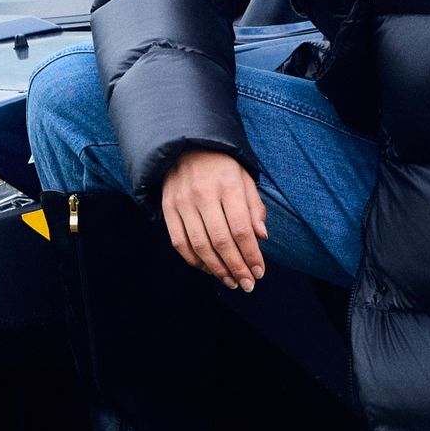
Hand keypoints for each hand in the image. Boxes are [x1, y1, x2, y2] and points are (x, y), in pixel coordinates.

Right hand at [159, 149, 267, 290]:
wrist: (187, 146)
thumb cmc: (223, 166)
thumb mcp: (245, 179)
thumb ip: (254, 208)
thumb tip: (261, 237)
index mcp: (229, 186)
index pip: (241, 229)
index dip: (251, 255)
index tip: (260, 272)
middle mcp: (204, 194)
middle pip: (221, 241)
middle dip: (236, 268)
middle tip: (247, 285)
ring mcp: (183, 202)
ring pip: (200, 245)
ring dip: (217, 269)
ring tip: (231, 281)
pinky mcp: (168, 208)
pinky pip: (179, 242)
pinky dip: (194, 261)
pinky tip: (209, 269)